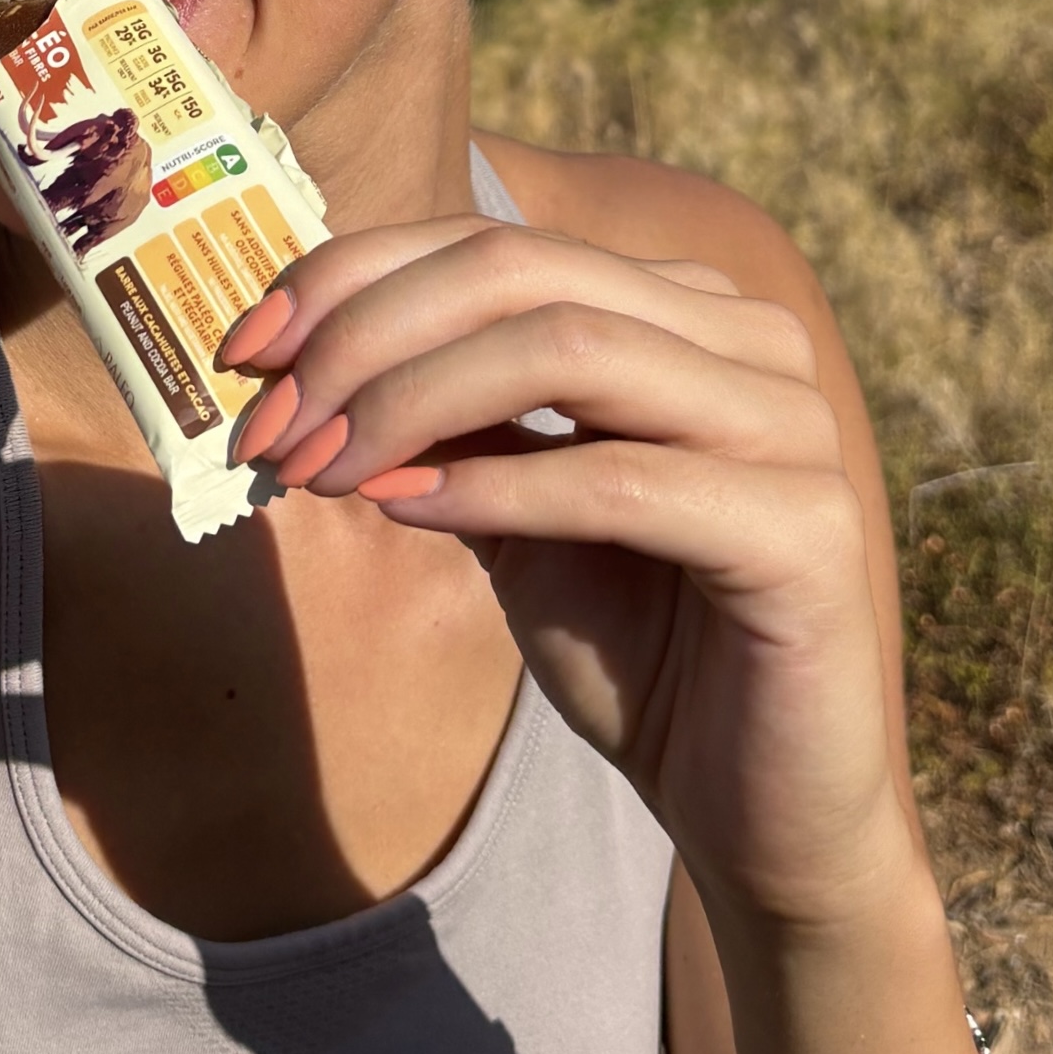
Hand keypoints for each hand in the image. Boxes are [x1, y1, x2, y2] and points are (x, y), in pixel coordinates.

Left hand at [222, 220, 911, 935]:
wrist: (757, 812)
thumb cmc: (635, 652)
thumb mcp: (513, 511)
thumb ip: (445, 420)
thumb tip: (303, 354)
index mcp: (686, 310)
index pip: (495, 241)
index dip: (354, 278)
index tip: (244, 351)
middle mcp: (752, 339)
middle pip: (523, 272)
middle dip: (367, 337)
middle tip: (271, 425)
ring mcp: (793, 424)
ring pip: (569, 349)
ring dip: (412, 402)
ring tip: (322, 472)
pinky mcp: (808, 528)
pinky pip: (621, 479)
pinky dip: (495, 486)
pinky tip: (407, 515)